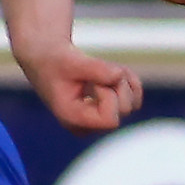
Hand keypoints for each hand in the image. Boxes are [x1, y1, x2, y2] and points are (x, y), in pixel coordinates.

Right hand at [15, 40, 142, 132]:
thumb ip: (94, 69)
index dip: (108, 95)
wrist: (48, 59)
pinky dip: (129, 79)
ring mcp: (99, 119)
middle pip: (124, 110)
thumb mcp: (71, 61)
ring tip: (102, 68)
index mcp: (73, 119)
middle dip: (116, 84)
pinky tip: (111, 71)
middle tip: (97, 71)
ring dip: (123, 80)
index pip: (110, 119)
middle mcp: (87, 125)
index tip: (93, 80)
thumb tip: (119, 76)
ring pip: (133, 104)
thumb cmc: (55, 62)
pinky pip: (136, 97)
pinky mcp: (109, 110)